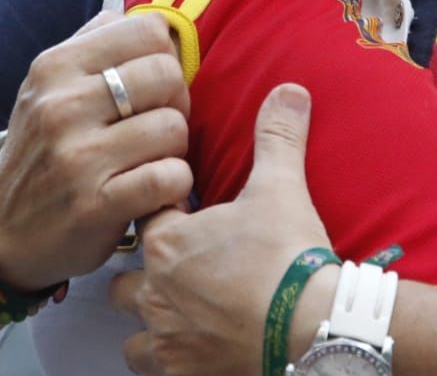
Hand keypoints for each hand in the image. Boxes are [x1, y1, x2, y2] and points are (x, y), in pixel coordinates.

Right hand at [0, 10, 191, 290]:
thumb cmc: (41, 148)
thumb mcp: (49, 85)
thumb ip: (97, 42)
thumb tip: (156, 20)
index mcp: (54, 66)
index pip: (148, 30)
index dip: (165, 57)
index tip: (153, 86)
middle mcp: (61, 106)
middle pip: (167, 75)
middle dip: (176, 102)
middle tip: (159, 125)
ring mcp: (77, 158)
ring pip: (174, 127)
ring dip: (175, 149)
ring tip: (152, 160)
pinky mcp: (96, 206)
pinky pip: (169, 178)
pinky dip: (175, 187)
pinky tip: (155, 192)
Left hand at [113, 84, 331, 375]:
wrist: (311, 328)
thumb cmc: (287, 257)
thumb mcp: (281, 187)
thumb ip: (277, 135)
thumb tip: (289, 89)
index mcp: (166, 242)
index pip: (144, 216)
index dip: (165, 211)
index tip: (188, 211)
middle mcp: (154, 291)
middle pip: (126, 276)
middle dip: (147, 270)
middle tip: (183, 265)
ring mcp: (166, 338)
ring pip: (131, 328)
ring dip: (148, 319)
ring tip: (179, 310)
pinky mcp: (182, 374)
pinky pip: (152, 368)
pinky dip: (166, 360)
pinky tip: (189, 348)